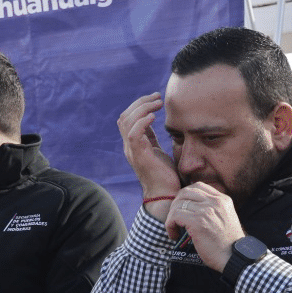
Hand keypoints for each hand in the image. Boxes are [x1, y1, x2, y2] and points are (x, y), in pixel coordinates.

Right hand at [118, 92, 181, 220]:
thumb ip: (152, 138)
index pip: (127, 119)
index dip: (139, 105)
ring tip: (158, 103)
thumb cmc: (166, 175)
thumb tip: (157, 123)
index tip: (156, 99)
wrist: (167, 195)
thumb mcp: (158, 151)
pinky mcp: (139, 156)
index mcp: (133, 144)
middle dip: (140, 103)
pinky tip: (154, 116)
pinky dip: (142, 121)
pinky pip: (134, 134)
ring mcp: (132, 151)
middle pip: (125, 117)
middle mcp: (129, 146)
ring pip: (127, 122)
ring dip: (142, 108)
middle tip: (157, 97)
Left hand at [165, 184, 242, 271]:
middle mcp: (215, 202)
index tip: (182, 209)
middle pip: (185, 192)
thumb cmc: (227, 243)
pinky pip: (174, 216)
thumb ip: (212, 209)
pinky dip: (170, 226)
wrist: (234, 257)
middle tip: (175, 219)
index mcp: (223, 199)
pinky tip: (174, 235)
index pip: (198, 186)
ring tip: (174, 230)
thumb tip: (191, 205)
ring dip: (171, 218)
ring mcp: (206, 211)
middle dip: (175, 205)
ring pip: (177, 205)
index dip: (185, 196)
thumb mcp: (224, 218)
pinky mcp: (198, 222)